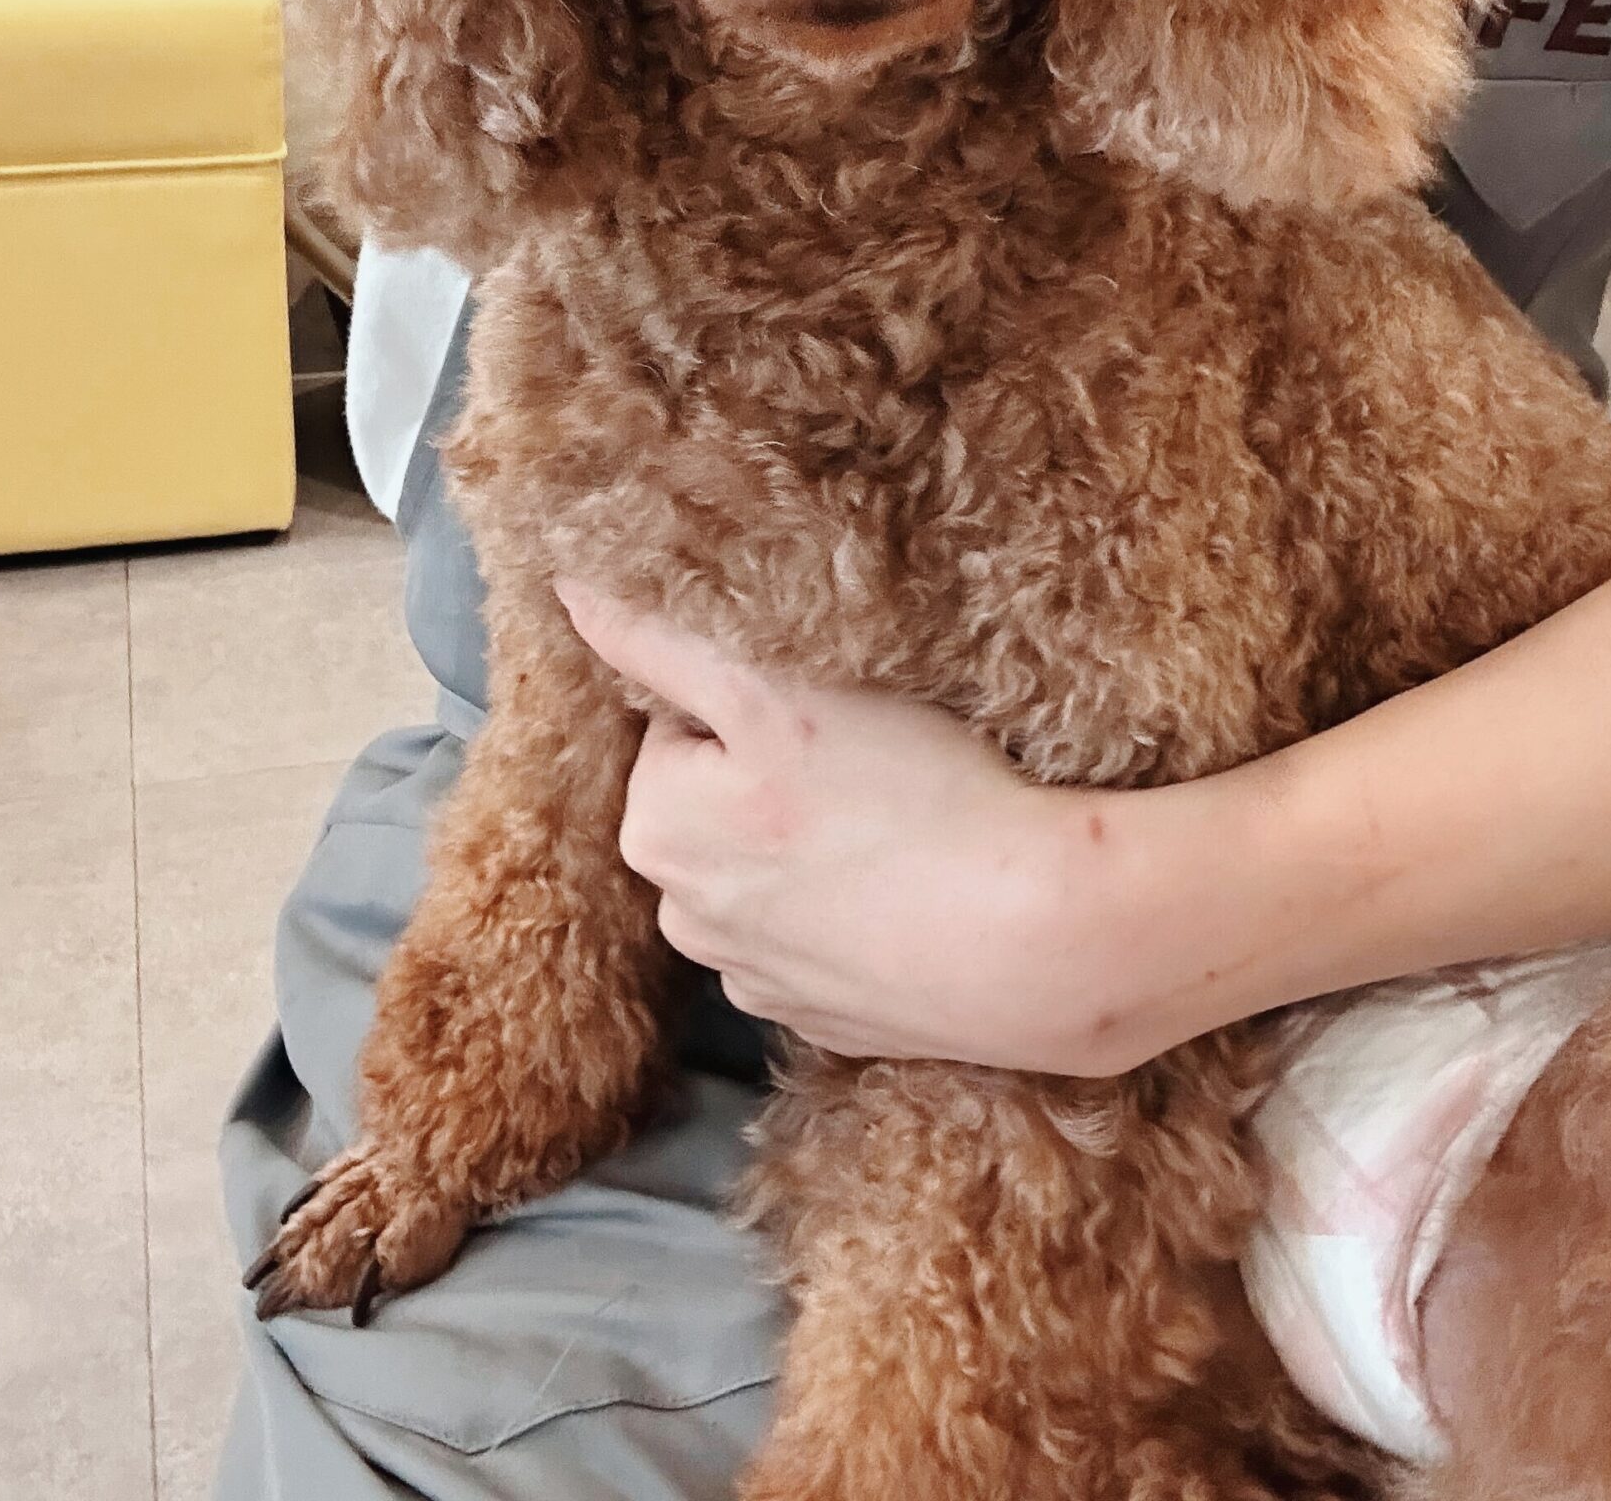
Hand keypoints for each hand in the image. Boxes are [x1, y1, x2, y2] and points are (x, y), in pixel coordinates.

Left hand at [555, 581, 1184, 1071]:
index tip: (830, 712)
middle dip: (775, 776)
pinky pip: (818, 935)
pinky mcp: (824, 1019)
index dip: (761, 699)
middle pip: (719, 801)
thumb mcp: (772, 692)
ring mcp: (756, 979)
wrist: (1041, 940)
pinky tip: (907, 889)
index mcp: (656, 829)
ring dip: (811, 844)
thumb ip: (657, 642)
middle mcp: (685, 916)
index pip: (684, 724)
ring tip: (898, 825)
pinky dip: (850, 910)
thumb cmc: (911, 797)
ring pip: (768, 870)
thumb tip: (568, 591)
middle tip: (872, 762)